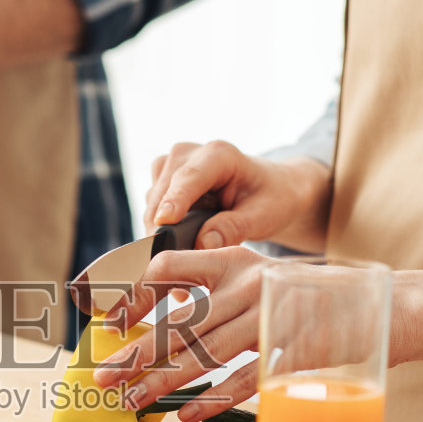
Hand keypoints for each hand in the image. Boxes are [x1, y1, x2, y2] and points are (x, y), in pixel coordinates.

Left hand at [93, 263, 422, 421]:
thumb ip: (219, 290)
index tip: (110, 323)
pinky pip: (243, 380)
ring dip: (161, 381)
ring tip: (129, 401)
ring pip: (203, 354)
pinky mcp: (293, 353)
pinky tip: (183, 414)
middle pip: (178, 321)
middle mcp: (249, 286)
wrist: (389, 307)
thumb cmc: (314, 299)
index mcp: (237, 261)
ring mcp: (272, 320)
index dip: (134, 295)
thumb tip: (163, 320)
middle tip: (101, 376)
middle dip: (135, 352)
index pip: (169, 267)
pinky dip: (211, 399)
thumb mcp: (263, 278)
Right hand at [144, 141, 331, 251]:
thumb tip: (202, 243)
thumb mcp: (263, 216)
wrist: (269, 190)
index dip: (175, 199)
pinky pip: (152, 208)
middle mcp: (189, 153)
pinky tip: (179, 244)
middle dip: (165, 230)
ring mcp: (172, 165)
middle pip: (164, 193)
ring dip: (161, 232)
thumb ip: (234, 228)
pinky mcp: (162, 180)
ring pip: (152, 203)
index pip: (191, 177)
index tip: (164, 222)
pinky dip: (160, 230)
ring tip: (182, 258)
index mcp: (219, 155)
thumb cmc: (271, 199)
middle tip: (174, 267)